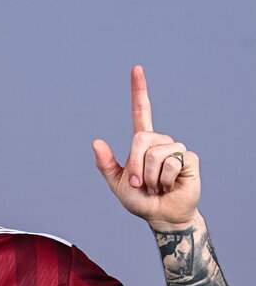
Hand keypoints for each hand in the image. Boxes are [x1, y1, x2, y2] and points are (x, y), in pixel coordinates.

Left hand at [92, 66, 200, 228]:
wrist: (160, 216)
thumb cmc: (140, 201)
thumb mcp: (118, 184)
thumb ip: (106, 164)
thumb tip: (96, 141)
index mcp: (143, 143)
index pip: (141, 111)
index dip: (139, 91)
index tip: (136, 69)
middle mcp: (160, 141)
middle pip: (141, 139)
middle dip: (136, 166)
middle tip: (140, 184)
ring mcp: (175, 148)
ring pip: (156, 154)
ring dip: (151, 177)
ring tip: (157, 187)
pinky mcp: (189, 159)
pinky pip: (171, 163)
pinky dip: (165, 180)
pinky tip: (170, 185)